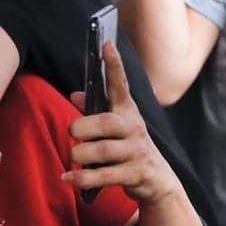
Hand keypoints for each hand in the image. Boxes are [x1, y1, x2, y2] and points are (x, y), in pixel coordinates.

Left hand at [63, 43, 179, 204]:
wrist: (158, 181)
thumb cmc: (128, 148)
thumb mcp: (115, 127)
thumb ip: (95, 110)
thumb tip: (75, 94)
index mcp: (127, 112)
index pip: (120, 85)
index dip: (114, 66)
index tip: (106, 45)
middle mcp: (134, 128)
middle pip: (105, 122)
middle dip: (82, 128)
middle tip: (73, 133)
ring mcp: (137, 152)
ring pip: (102, 150)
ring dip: (80, 155)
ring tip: (72, 157)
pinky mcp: (136, 174)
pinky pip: (103, 175)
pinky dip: (81, 178)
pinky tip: (67, 178)